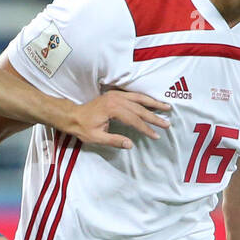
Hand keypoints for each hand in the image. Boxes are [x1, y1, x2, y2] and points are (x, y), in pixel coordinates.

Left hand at [50, 87, 170, 147]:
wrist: (72, 116)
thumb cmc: (83, 128)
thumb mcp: (97, 138)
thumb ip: (114, 141)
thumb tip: (130, 145)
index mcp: (113, 109)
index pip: (134, 120)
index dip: (146, 129)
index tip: (156, 135)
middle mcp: (116, 99)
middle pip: (140, 108)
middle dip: (154, 117)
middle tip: (167, 124)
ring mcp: (116, 95)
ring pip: (139, 98)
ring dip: (153, 103)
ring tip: (166, 107)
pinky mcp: (115, 95)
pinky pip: (134, 95)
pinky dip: (144, 98)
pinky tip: (152, 101)